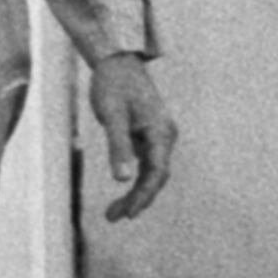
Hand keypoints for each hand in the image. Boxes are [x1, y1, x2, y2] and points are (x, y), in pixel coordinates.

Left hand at [85, 52, 177, 220]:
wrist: (117, 61)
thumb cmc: (113, 84)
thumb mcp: (112, 116)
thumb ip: (118, 147)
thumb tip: (122, 179)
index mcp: (161, 131)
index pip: (157, 172)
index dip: (144, 195)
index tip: (129, 214)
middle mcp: (165, 136)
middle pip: (156, 176)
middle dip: (137, 199)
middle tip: (113, 217)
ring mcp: (159, 136)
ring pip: (152, 172)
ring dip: (135, 193)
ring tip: (112, 213)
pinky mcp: (150, 134)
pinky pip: (147, 163)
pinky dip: (135, 179)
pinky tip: (122, 191)